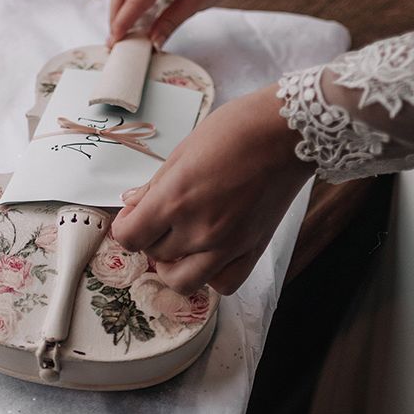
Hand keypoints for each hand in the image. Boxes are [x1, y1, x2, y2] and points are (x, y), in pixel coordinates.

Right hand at [108, 0, 244, 48]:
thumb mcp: (197, 2)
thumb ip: (171, 21)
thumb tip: (153, 41)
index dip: (124, 21)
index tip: (115, 39)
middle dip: (116, 15)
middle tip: (114, 39)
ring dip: (120, 8)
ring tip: (120, 31)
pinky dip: (131, 0)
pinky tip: (132, 17)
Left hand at [111, 86, 313, 295]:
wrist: (288, 133)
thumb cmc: (237, 130)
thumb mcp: (184, 150)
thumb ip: (156, 185)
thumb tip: (132, 204)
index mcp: (175, 199)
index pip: (129, 237)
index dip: (125, 227)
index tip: (134, 215)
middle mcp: (199, 229)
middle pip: (154, 254)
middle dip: (150, 238)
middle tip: (161, 219)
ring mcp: (228, 245)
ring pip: (183, 281)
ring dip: (173, 267)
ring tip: (180, 246)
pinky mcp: (253, 250)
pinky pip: (224, 284)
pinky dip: (211, 276)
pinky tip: (210, 256)